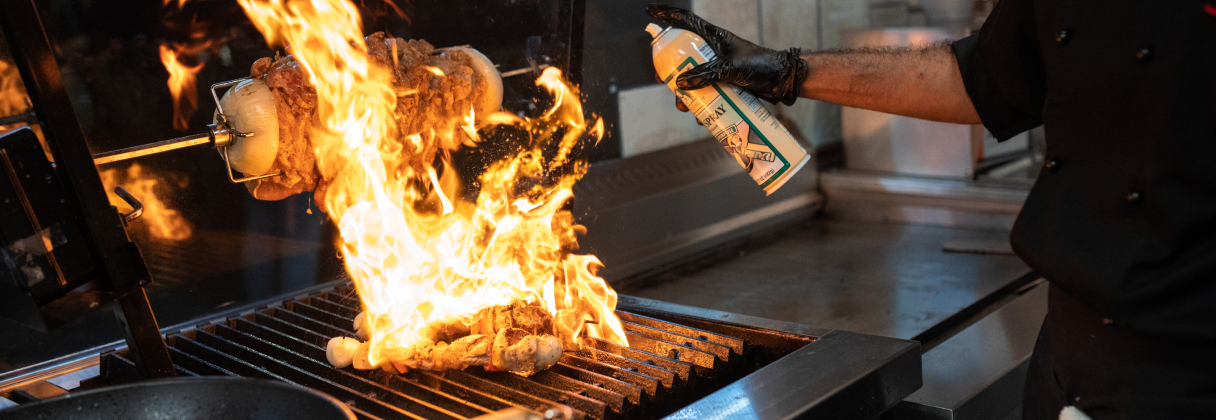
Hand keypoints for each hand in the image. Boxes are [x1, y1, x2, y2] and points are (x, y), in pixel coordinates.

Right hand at [647, 4, 807, 105]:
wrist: (783, 80)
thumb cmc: (762, 66)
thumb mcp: (731, 68)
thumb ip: (706, 74)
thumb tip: (681, 83)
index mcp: (714, 38)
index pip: (685, 21)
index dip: (667, 15)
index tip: (649, 11)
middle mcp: (713, 52)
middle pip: (683, 57)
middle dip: (670, 71)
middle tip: (663, 81)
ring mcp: (718, 69)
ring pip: (693, 81)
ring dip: (686, 96)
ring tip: (685, 107)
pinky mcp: (725, 85)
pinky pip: (707, 95)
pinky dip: (702, 107)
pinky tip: (702, 118)